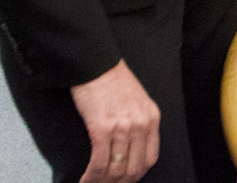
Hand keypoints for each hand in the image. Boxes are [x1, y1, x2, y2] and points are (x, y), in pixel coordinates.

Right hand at [70, 60, 157, 182]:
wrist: (96, 65)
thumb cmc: (113, 82)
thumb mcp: (138, 102)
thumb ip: (139, 123)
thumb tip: (131, 150)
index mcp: (152, 118)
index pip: (150, 158)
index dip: (136, 175)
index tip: (124, 181)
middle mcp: (141, 124)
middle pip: (134, 168)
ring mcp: (122, 127)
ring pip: (115, 169)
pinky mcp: (101, 128)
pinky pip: (99, 162)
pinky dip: (91, 177)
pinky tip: (84, 181)